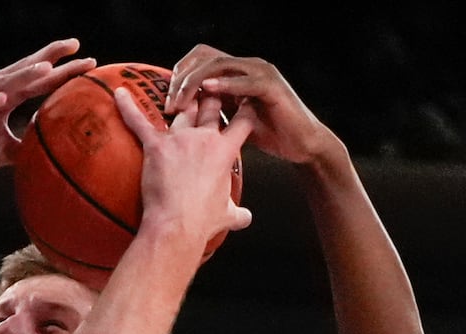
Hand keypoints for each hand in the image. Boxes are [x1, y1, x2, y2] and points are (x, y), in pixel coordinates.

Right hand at [0, 39, 95, 177]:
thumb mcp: (0, 152)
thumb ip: (24, 147)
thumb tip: (50, 153)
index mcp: (6, 97)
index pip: (39, 81)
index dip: (62, 71)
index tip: (88, 62)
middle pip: (26, 70)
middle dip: (50, 57)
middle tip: (76, 45)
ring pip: (4, 83)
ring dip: (24, 75)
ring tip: (47, 68)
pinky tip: (3, 99)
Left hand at [117, 84, 252, 246]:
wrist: (178, 226)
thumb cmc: (202, 221)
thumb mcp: (227, 215)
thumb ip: (238, 213)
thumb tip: (246, 218)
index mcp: (226, 150)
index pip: (242, 120)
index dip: (243, 110)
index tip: (241, 102)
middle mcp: (205, 137)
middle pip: (209, 105)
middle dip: (208, 95)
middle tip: (204, 88)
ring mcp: (179, 139)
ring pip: (180, 111)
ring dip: (178, 101)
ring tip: (175, 90)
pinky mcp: (155, 147)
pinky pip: (139, 122)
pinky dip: (127, 107)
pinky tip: (118, 92)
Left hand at [166, 45, 336, 164]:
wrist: (300, 144)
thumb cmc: (266, 133)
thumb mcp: (228, 121)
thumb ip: (208, 112)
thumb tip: (178, 119)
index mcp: (234, 73)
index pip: (199, 59)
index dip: (179, 75)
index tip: (166, 100)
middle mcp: (246, 67)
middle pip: (204, 57)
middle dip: (181, 78)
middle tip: (169, 104)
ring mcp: (259, 73)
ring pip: (219, 64)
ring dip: (195, 82)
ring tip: (180, 102)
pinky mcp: (271, 87)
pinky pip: (245, 81)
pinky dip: (226, 84)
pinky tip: (209, 90)